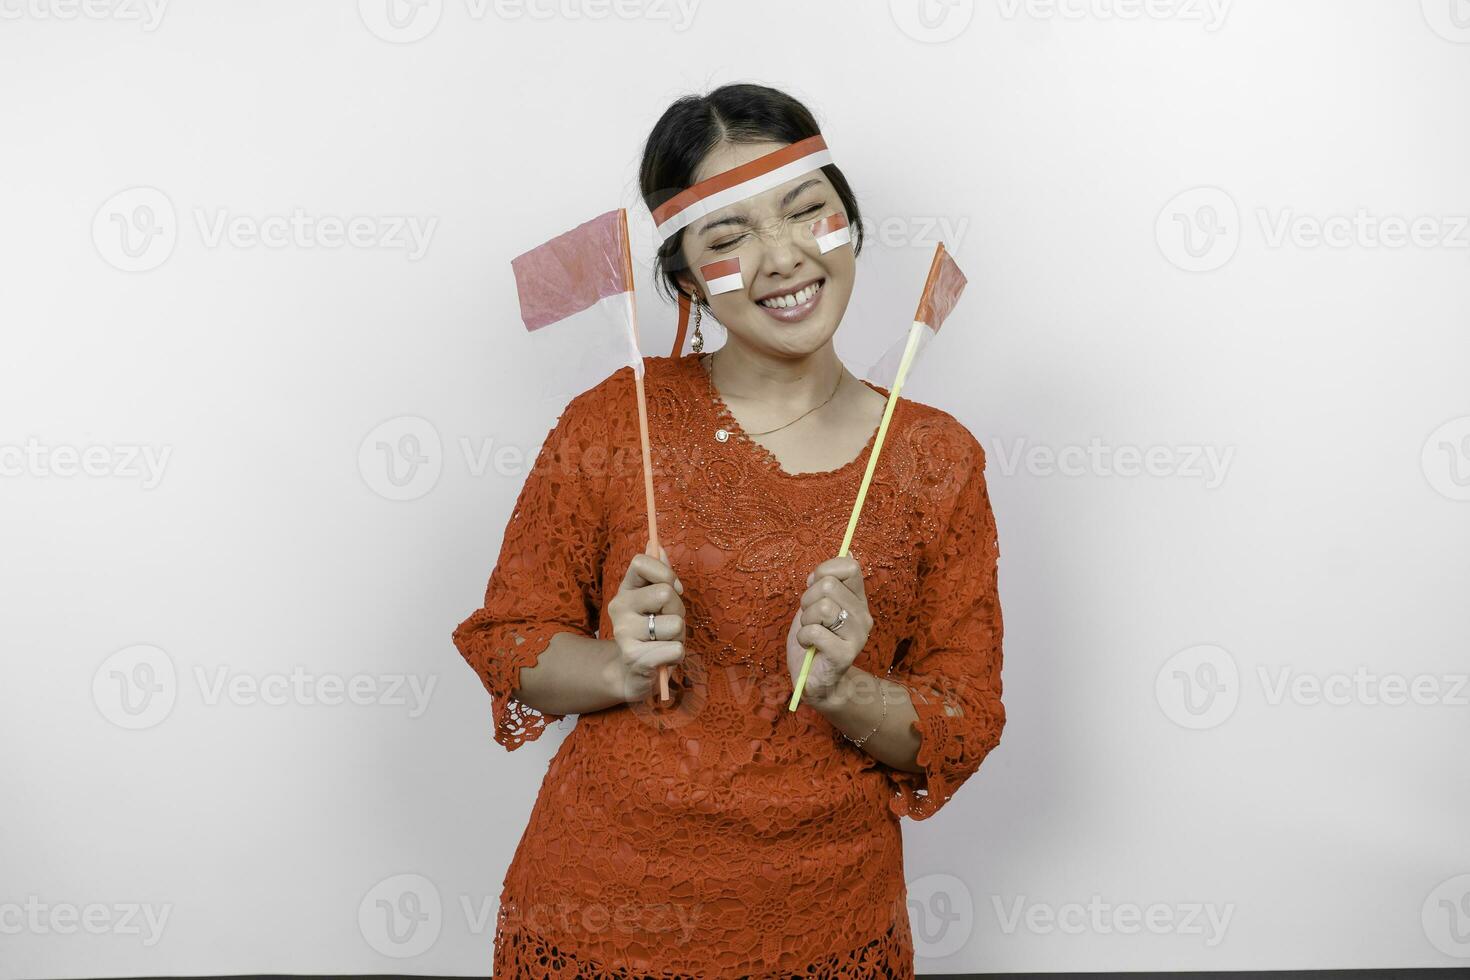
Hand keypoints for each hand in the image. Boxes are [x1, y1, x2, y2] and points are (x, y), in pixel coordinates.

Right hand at [605, 546, 685, 702]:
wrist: (633, 673)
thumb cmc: (652, 632)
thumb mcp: (655, 601)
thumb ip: (659, 573)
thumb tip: (656, 544)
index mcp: (625, 590)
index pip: (641, 562)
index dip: (665, 573)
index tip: (673, 589)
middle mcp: (619, 608)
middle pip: (665, 593)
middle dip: (678, 610)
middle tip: (668, 623)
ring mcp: (624, 634)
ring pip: (675, 624)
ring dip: (679, 636)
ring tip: (665, 642)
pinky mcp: (635, 659)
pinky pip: (676, 649)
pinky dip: (677, 655)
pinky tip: (663, 659)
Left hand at [786, 555, 873, 708]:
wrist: (817, 681)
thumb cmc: (814, 641)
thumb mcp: (817, 604)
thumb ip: (828, 581)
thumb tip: (847, 551)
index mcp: (857, 599)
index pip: (849, 566)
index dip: (824, 570)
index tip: (814, 586)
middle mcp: (863, 615)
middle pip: (828, 585)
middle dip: (807, 599)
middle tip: (809, 617)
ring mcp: (857, 635)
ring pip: (822, 607)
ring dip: (805, 620)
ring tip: (810, 632)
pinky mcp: (845, 654)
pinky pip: (815, 631)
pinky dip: (803, 637)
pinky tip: (809, 646)